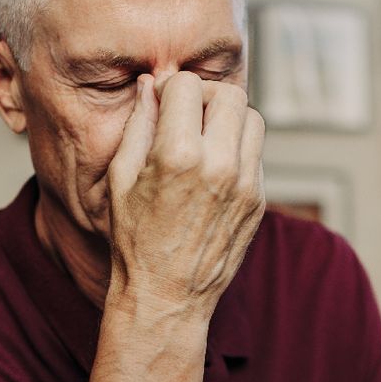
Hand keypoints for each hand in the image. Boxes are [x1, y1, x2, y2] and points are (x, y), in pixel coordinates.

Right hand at [106, 71, 265, 321]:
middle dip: (206, 96)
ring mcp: (246, 184)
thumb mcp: (122, 178)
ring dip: (228, 119)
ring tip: (204, 138)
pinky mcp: (259, 201)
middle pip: (229, 94)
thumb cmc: (135, 240)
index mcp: (178, 155)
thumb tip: (150, 85)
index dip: (171, 89)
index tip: (163, 104)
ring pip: (252, 119)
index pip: (188, 85)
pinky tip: (214, 167)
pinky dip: (238, 148)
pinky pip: (257, 153)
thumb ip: (138, 124)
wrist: (166, 297)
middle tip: (187, 114)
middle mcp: (219, 165)